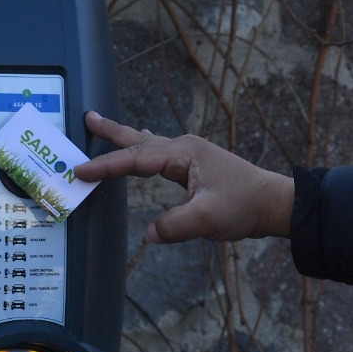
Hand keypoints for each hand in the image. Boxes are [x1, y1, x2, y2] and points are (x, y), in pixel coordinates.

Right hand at [75, 112, 294, 243]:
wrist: (272, 203)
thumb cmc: (244, 206)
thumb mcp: (208, 219)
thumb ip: (175, 226)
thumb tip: (148, 233)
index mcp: (183, 154)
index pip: (136, 160)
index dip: (106, 166)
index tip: (80, 172)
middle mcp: (184, 148)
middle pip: (138, 140)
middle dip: (111, 132)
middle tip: (86, 118)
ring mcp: (189, 155)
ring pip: (147, 144)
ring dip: (124, 137)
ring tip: (99, 125)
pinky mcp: (194, 166)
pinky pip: (158, 154)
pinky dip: (141, 150)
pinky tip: (138, 148)